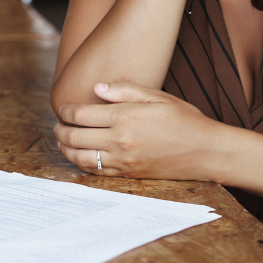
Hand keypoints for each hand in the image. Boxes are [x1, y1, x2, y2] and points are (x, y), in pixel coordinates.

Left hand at [54, 82, 223, 179]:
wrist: (205, 151)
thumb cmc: (184, 119)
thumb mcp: (157, 96)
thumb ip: (125, 90)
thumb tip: (97, 88)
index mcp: (126, 116)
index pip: (81, 114)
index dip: (66, 111)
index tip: (63, 108)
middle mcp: (120, 140)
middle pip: (75, 136)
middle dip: (60, 130)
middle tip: (58, 125)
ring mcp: (123, 160)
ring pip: (80, 157)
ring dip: (66, 149)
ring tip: (62, 141)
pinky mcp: (128, 174)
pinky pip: (96, 171)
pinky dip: (82, 164)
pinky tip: (80, 156)